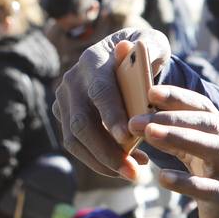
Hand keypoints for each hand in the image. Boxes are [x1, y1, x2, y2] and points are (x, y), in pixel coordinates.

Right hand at [53, 30, 170, 179]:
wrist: (124, 56)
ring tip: (134, 175)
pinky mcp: (65, 118)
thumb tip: (140, 51)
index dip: (111, 114)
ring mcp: (65, 100)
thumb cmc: (143, 51)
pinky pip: (78, 146)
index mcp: (93, 60)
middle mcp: (72, 81)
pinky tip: (127, 167)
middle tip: (134, 173)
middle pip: (83, 123)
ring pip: (75, 140)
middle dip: (108, 151)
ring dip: (104, 162)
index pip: (100, 91)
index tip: (126, 136)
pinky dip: (100, 161)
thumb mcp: (154, 43)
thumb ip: (153, 47)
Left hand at [129, 85, 218, 217]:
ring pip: (210, 148)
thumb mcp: (203, 158)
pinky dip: (185, 183)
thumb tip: (148, 121)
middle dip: (171, 117)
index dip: (178, 97)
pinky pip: (207, 189)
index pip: (203, 108)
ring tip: (149, 135)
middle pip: (206, 123)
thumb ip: (181, 140)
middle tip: (136, 119)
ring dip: (180, 138)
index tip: (150, 90)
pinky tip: (162, 179)